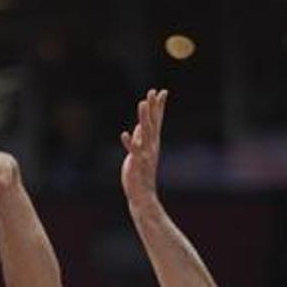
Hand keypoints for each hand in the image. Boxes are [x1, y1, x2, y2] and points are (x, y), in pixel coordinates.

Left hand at [120, 89, 167, 207]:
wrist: (143, 194)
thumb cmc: (141, 173)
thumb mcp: (141, 152)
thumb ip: (141, 138)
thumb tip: (141, 124)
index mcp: (153, 142)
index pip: (157, 120)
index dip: (159, 106)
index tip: (162, 91)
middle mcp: (151, 146)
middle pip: (152, 123)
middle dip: (153, 107)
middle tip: (153, 91)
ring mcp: (145, 154)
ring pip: (145, 133)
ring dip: (143, 117)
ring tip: (142, 103)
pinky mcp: (136, 163)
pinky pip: (133, 151)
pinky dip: (129, 142)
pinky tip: (124, 134)